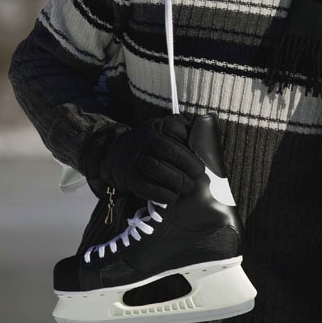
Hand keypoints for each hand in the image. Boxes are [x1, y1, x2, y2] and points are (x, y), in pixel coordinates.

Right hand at [87, 115, 204, 203]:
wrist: (116, 156)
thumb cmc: (149, 146)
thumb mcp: (162, 132)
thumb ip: (183, 132)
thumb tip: (205, 139)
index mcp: (154, 126)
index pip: (175, 128)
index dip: (190, 141)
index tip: (199, 152)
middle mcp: (143, 140)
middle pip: (170, 151)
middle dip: (189, 164)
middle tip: (197, 173)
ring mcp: (134, 159)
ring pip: (159, 170)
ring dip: (178, 181)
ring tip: (188, 186)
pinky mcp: (130, 178)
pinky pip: (148, 188)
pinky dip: (164, 195)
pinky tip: (173, 196)